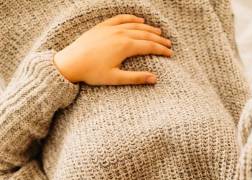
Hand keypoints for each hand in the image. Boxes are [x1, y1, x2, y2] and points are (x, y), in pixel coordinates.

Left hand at [53, 14, 172, 84]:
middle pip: (145, 34)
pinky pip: (121, 18)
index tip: (171, 53)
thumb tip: (155, 79)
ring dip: (149, 28)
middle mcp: (120, 34)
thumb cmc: (93, 73)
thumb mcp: (116, 78)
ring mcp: (111, 28)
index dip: (162, 50)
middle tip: (169, 44)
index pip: (149, 46)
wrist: (72, 62)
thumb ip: (136, 78)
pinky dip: (132, 18)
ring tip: (158, 32)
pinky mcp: (103, 26)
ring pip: (135, 25)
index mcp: (125, 46)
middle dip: (159, 39)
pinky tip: (139, 20)